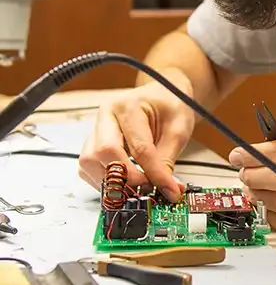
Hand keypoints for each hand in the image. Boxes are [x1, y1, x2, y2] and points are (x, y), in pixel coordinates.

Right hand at [78, 79, 194, 201]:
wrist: (163, 94)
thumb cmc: (170, 106)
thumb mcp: (178, 129)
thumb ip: (167, 160)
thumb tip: (165, 190)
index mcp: (129, 106)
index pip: (138, 147)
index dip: (153, 173)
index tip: (169, 190)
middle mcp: (106, 115)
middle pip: (102, 153)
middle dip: (125, 177)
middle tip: (148, 189)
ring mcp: (96, 128)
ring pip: (89, 162)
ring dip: (111, 180)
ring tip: (136, 187)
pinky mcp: (93, 142)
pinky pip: (88, 167)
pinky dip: (104, 179)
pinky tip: (123, 182)